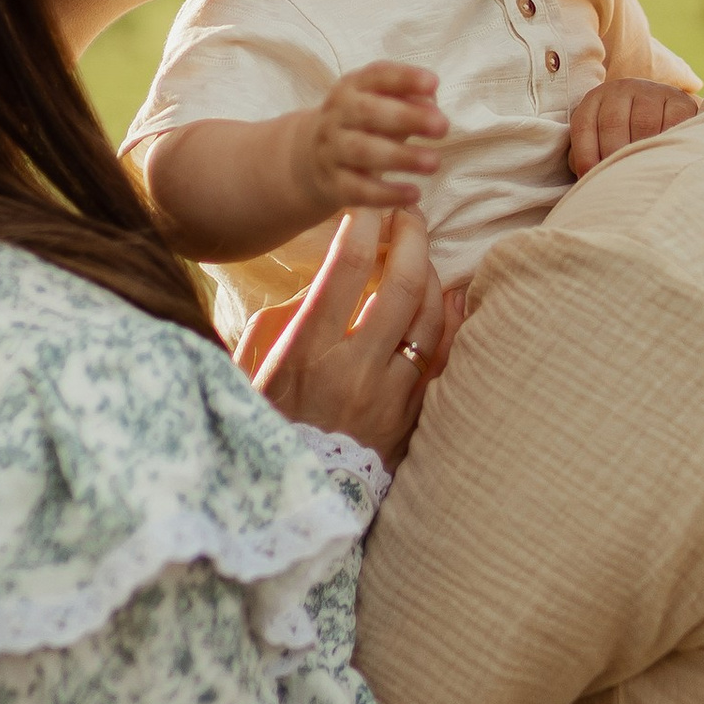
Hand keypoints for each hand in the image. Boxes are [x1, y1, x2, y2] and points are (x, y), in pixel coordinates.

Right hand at [240, 209, 455, 466]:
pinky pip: (443, 360)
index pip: (346, 267)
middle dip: (411, 237)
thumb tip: (319, 286)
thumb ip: (284, 321)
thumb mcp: (252, 367)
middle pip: (402, 283)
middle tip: (409, 214)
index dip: (362, 225)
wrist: (291, 497)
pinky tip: (451, 298)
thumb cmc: (264, 423)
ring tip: (421, 255)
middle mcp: (355, 369)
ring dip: (431, 275)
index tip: (366, 207)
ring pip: (430, 318)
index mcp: (308, 351)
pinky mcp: (412, 419)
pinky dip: (449, 323)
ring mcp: (390, 396)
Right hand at [299, 64, 446, 218]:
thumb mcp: (382, 105)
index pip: (377, 76)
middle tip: (443, 126)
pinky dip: (387, 194)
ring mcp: (331, 151)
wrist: (311, 159)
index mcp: (351, 88)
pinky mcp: (333, 184)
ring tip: (434, 162)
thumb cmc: (363, 126)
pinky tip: (414, 194)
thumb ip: (409, 102)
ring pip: (362, 152)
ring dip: (401, 157)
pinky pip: (359, 190)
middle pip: (367, 113)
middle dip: (406, 117)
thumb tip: (434, 110)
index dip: (405, 78)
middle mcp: (337, 116)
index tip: (434, 83)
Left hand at [568, 76, 698, 177]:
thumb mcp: (602, 140)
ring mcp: (652, 92)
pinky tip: (665, 159)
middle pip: (612, 123)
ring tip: (640, 175)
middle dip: (613, 156)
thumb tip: (586, 177)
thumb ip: (589, 156)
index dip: (584, 155)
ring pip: (643, 124)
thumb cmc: (626, 137)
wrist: (667, 116)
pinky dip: (668, 142)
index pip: (584, 125)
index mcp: (596, 99)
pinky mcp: (679, 100)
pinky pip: (673, 122)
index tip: (590, 177)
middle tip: (617, 180)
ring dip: (641, 152)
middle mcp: (622, 89)